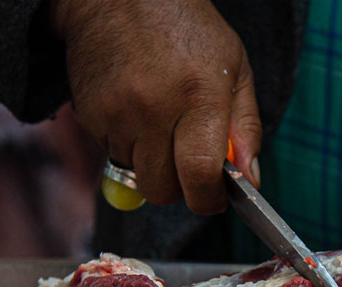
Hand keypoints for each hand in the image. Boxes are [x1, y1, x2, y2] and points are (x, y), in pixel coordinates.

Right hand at [50, 0, 261, 213]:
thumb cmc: (188, 30)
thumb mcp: (236, 70)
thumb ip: (247, 129)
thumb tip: (251, 182)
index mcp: (199, 97)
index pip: (199, 174)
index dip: (209, 199)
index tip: (216, 199)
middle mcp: (154, 109)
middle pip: (163, 189)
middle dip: (180, 189)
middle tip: (190, 165)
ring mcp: (116, 113)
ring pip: (136, 176)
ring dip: (152, 166)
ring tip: (162, 126)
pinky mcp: (90, 115)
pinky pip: (112, 154)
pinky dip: (128, 146)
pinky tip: (137, 111)